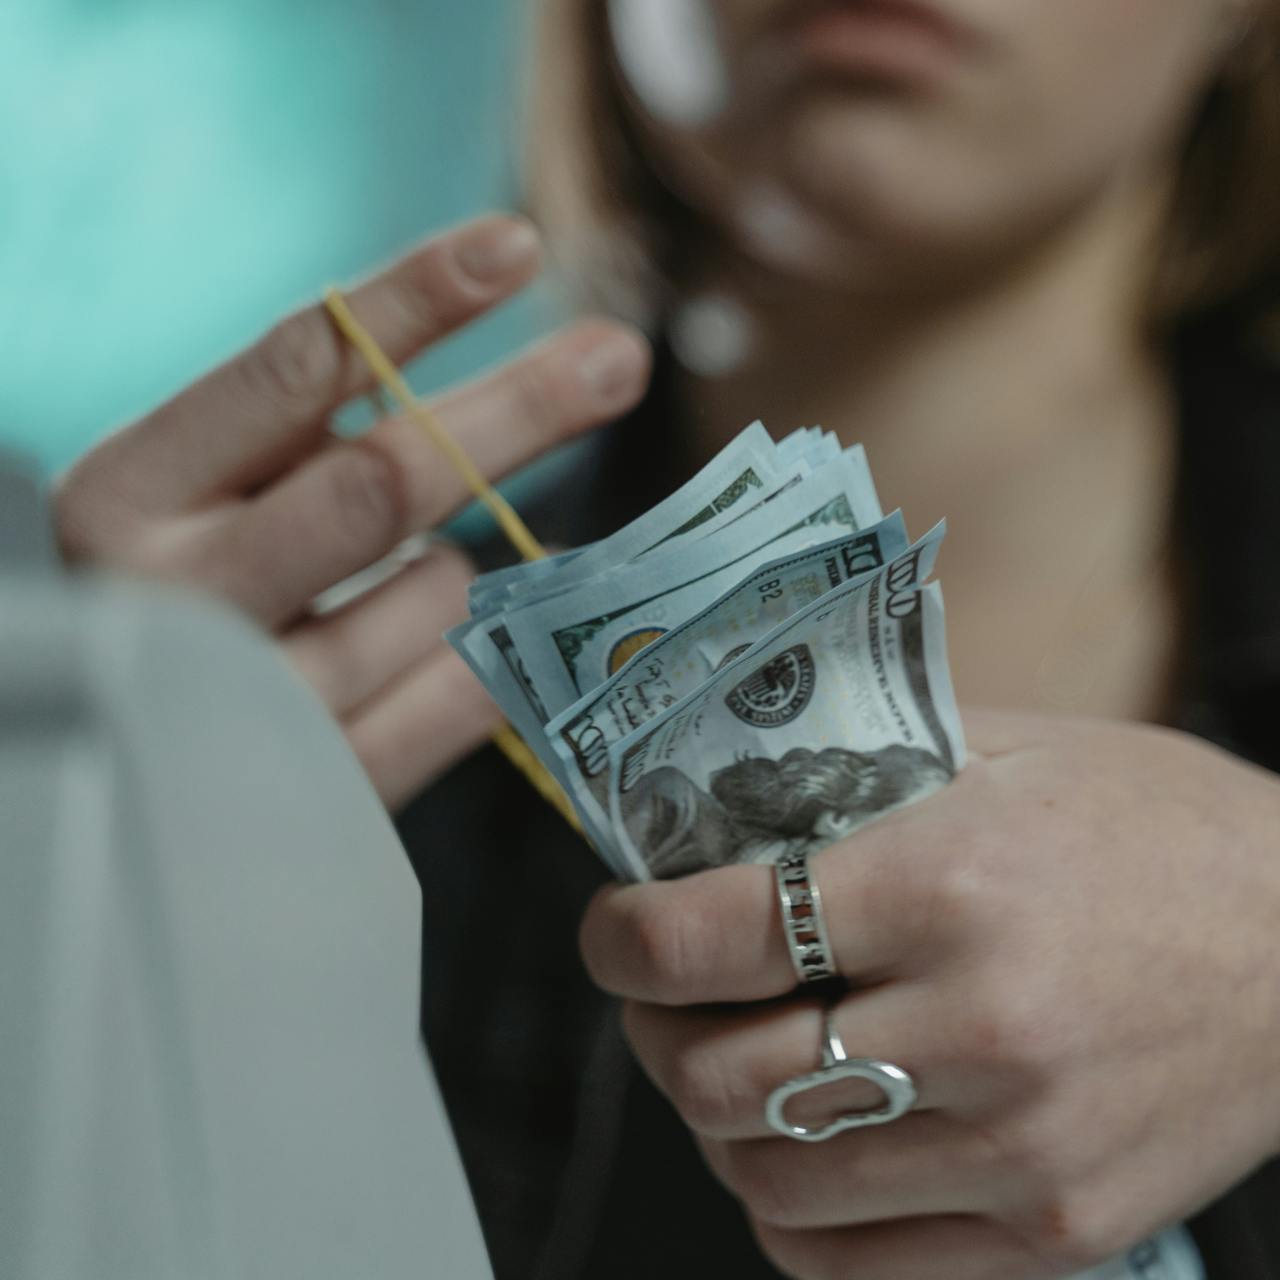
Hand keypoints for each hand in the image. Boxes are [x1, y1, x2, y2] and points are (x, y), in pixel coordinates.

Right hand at [53, 216, 650, 807]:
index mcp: (134, 489)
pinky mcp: (321, 790)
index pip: (296, 370)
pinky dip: (503, 651)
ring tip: (429, 584)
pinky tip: (500, 637)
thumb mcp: (201, 494)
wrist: (102, 758)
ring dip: (470, 568)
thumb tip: (514, 388)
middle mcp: (180, 594)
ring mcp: (250, 704)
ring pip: (437, 592)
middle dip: (517, 412)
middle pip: (387, 479)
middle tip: (615, 360)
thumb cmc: (178, 594)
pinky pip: (464, 697)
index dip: (414, 299)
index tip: (516, 245)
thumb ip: (312, 434)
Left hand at [580, 710, 1279, 1278]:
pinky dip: (798, 1214)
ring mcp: (1019, 1148)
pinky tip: (819, 1147)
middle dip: (657, 1037)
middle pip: (715, 1081)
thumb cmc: (1180, 838)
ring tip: (746, 1067)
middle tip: (671, 1000)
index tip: (617, 925)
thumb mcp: (1033, 749)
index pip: (705, 937)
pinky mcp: (1052, 1230)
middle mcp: (981, 1025)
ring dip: (722, 1128)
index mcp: (958, 880)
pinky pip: (852, 1264)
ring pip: (768, 1184)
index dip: (620, 935)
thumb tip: (721, 774)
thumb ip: (874, 755)